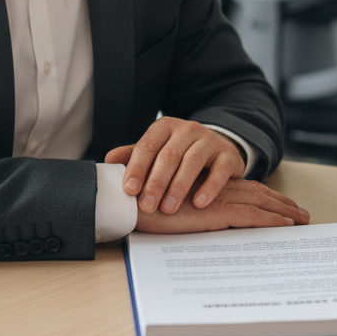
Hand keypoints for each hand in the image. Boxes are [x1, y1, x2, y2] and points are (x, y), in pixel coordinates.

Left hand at [104, 117, 245, 214]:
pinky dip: (209, 187)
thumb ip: (134, 156)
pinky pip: (219, 170)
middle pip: (169, 155)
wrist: (218, 147)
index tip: (129, 190)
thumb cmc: (180, 153)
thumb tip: (108, 160)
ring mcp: (209, 140)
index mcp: (165, 127)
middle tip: (146, 206)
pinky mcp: (228, 154)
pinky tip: (199, 203)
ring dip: (178, 186)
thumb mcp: (157, 151)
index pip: (148, 146)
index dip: (137, 168)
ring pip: (192, 161)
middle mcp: (187, 129)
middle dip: (156, 183)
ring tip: (168, 208)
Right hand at [134, 177, 310, 233]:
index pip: (245, 188)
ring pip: (262, 203)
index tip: (282, 203)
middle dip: (282, 204)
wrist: (129, 201)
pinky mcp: (217, 212)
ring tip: (302, 220)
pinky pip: (253, 217)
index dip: (265, 194)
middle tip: (302, 214)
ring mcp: (219, 199)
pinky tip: (288, 226)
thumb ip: (181, 201)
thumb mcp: (167, 202)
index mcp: (208, 185)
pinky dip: (273, 221)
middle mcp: (218, 189)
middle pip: (259, 193)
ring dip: (285, 211)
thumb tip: (190, 210)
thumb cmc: (143, 203)